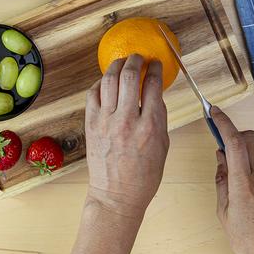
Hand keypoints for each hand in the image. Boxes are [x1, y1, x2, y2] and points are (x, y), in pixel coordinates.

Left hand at [84, 55, 169, 218]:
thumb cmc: (143, 176)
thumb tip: (154, 93)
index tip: (155, 63)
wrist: (116, 196)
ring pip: (108, 80)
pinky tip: (106, 82)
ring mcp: (106, 122)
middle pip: (129, 76)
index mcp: (150, 126)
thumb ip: (159, 117)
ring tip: (121, 62)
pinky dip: (100, 83)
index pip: (153, 85)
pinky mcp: (91, 125)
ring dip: (116, 66)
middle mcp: (127, 120)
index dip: (155, 68)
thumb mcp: (163, 146)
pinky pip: (93, 94)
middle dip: (135, 61)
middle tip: (138, 57)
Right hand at [211, 106, 253, 253]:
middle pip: (250, 139)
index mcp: (245, 187)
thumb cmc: (249, 243)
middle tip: (223, 145)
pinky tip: (249, 190)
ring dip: (245, 155)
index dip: (224, 124)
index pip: (235, 144)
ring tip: (236, 178)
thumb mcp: (224, 213)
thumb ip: (222, 181)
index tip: (215, 113)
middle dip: (236, 135)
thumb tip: (221, 158)